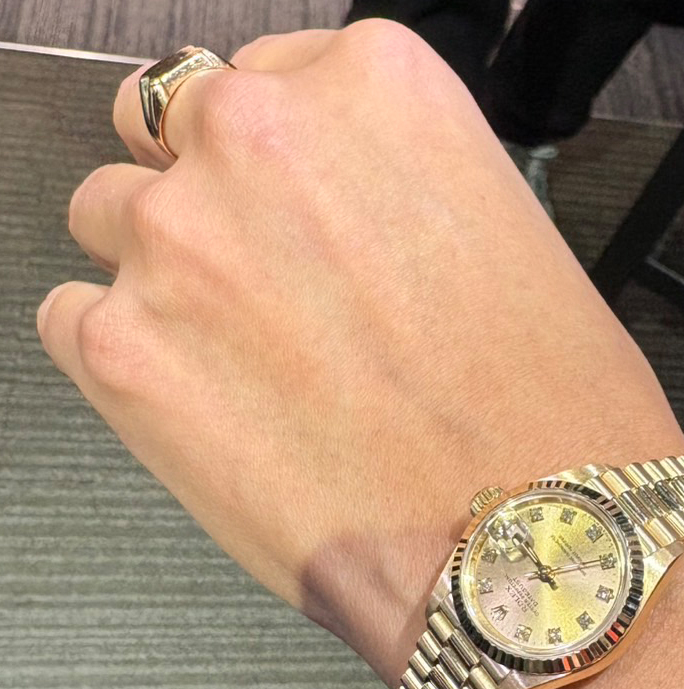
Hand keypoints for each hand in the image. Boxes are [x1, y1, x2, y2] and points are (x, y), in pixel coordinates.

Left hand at [36, 22, 683, 682]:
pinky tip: (204, 404)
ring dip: (163, 277)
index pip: (269, 77)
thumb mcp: (507, 243)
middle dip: (214, 203)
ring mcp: (179, 242)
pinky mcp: (122, 352)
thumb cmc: (548, 420)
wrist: (524, 551)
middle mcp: (262, 139)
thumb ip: (395, 193)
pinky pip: (69, 318)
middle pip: (173, 132)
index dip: (285, 159)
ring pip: (109, 218)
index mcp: (375, 89)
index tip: (297, 210)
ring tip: (244, 362)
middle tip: (265, 288)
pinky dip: (121, 355)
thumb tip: (333, 217)